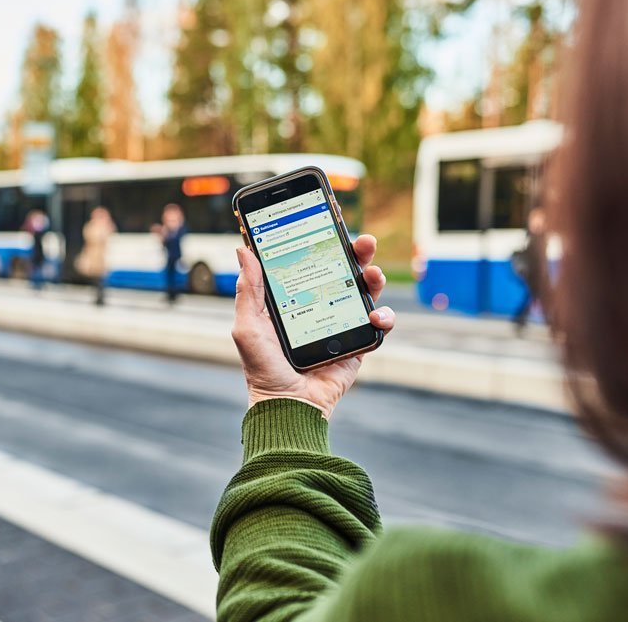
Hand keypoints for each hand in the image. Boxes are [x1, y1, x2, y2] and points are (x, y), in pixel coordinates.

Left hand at [231, 235, 394, 417]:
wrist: (287, 406)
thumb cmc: (262, 368)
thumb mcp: (248, 325)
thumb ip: (249, 289)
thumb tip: (243, 250)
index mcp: (295, 298)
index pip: (312, 262)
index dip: (323, 242)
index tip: (331, 221)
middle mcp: (320, 306)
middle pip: (344, 271)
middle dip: (357, 252)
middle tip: (362, 242)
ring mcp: (341, 324)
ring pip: (365, 292)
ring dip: (373, 277)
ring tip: (372, 274)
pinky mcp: (358, 344)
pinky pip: (378, 324)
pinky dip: (384, 316)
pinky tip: (376, 314)